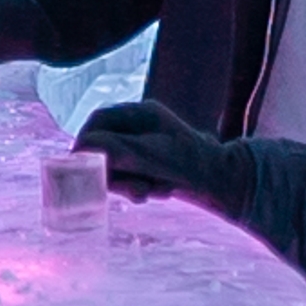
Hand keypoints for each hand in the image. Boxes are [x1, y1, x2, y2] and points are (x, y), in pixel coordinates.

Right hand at [85, 96, 234, 202]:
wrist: (227, 184)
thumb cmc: (189, 165)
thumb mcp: (147, 156)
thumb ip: (111, 150)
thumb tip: (78, 150)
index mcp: (142, 114)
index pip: (98, 122)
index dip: (86, 145)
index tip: (82, 169)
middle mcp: (143, 126)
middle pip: (105, 147)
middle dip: (114, 172)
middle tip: (131, 190)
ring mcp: (148, 145)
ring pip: (117, 166)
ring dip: (128, 184)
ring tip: (150, 192)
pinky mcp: (153, 165)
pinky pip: (131, 177)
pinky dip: (141, 188)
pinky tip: (160, 192)